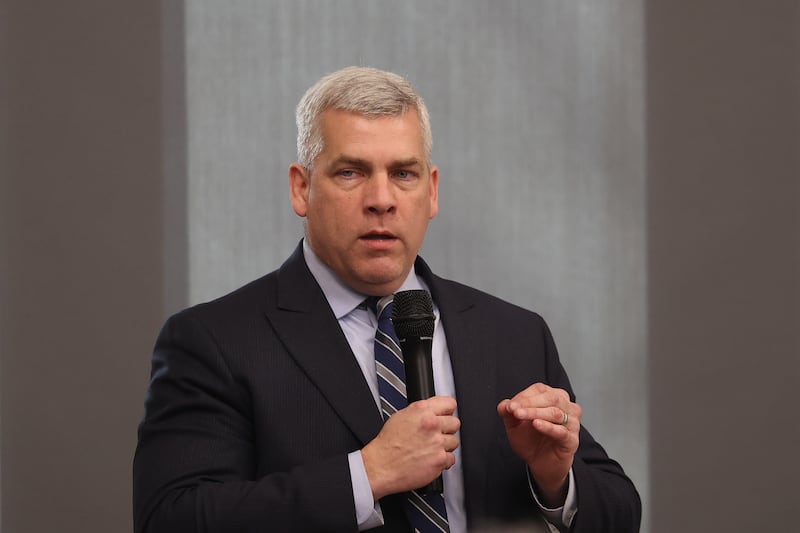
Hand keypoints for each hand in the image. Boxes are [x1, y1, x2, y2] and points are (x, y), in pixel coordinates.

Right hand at [362, 396, 459, 499]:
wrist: (381, 466)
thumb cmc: (388, 444)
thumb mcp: (400, 416)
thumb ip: (421, 411)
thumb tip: (433, 411)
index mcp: (422, 411)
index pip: (449, 403)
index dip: (447, 411)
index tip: (446, 416)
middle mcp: (431, 424)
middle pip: (455, 423)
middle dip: (447, 430)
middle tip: (436, 435)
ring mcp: (437, 443)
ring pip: (454, 441)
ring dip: (445, 446)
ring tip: (431, 449)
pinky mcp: (439, 460)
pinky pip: (451, 459)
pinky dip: (443, 461)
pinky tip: (431, 460)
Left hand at [497, 383, 581, 506]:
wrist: (539, 464)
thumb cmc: (530, 440)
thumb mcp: (514, 424)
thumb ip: (508, 412)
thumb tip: (504, 404)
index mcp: (553, 397)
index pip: (540, 390)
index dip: (524, 396)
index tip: (510, 406)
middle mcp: (566, 407)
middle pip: (550, 398)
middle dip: (529, 403)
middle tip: (513, 410)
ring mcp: (572, 423)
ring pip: (555, 413)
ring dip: (535, 413)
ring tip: (520, 415)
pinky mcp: (572, 440)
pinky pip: (561, 431)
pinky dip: (548, 426)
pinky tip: (536, 424)